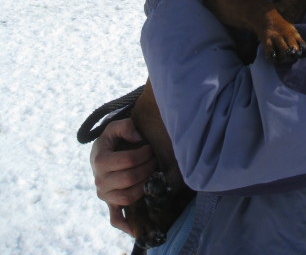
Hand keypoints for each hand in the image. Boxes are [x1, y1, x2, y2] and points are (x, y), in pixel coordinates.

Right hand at [90, 118, 155, 234]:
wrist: (100, 154)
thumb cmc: (111, 140)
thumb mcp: (114, 127)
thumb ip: (125, 127)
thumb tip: (138, 138)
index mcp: (100, 160)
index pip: (129, 161)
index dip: (144, 154)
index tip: (150, 148)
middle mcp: (100, 181)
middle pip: (130, 179)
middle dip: (148, 168)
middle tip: (155, 160)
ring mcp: (104, 195)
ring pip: (128, 197)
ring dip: (145, 186)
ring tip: (152, 175)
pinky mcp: (109, 204)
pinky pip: (115, 218)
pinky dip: (126, 225)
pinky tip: (138, 228)